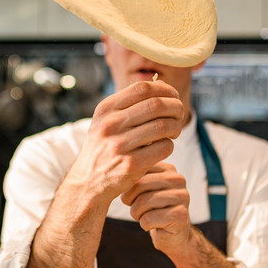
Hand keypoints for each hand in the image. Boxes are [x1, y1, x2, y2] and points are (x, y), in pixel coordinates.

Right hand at [66, 81, 184, 203]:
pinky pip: (163, 147)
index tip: (173, 96)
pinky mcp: (131, 164)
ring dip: (176, 127)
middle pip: (156, 105)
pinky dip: (170, 145)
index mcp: (106, 109)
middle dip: (175, 107)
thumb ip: (130, 103)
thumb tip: (162, 86)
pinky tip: (165, 146)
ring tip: (174, 131)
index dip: (164, 89)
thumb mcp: (106, 121)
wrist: (88, 181)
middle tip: (179, 113)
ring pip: (163, 126)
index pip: (142, 88)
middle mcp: (110, 124)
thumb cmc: (104, 147)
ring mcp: (120, 145)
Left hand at [121, 162, 192, 253]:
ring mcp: (182, 197)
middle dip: (130, 201)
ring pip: (143, 202)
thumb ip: (136, 176)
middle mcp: (178, 179)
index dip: (128, 187)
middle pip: (139, 185)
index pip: (138, 170)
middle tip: (136, 209)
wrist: (173, 235)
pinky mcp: (180, 215)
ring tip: (144, 217)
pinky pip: (149, 218)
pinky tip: (154, 225)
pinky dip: (145, 225)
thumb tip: (119, 171)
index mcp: (168, 169)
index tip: (133, 197)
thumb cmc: (154, 209)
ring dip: (137, 214)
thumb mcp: (145, 188)